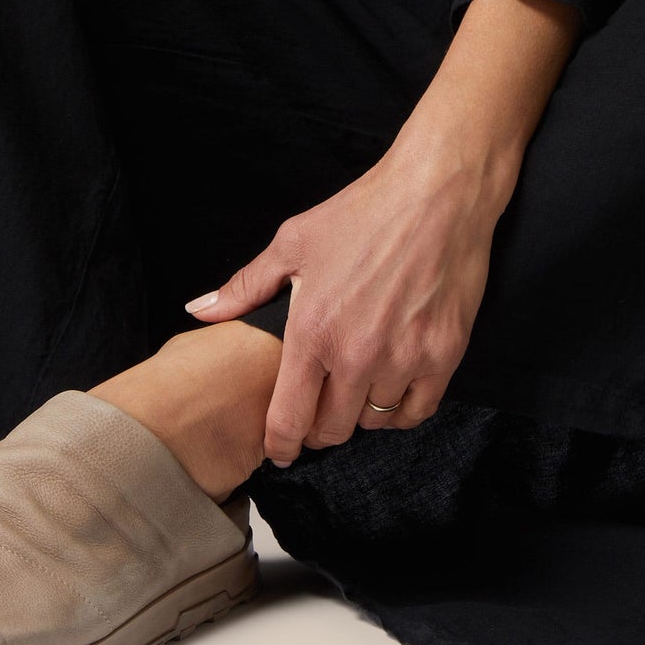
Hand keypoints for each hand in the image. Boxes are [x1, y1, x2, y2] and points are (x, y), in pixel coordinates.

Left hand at [183, 125, 521, 465]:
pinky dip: (401, 409)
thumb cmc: (362, 214)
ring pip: (373, 422)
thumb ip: (246, 286)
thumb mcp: (293, 243)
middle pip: (331, 430)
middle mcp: (356, 355)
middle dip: (318, 428)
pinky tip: (392, 386)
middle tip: (318, 410)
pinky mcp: (443, 357)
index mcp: (312, 332)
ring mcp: (403, 360)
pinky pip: (416, 412)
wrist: (435, 195)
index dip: (279, 444)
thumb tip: (202, 311)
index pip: (288, 418)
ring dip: (360, 413)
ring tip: (356, 386)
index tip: (279, 450)